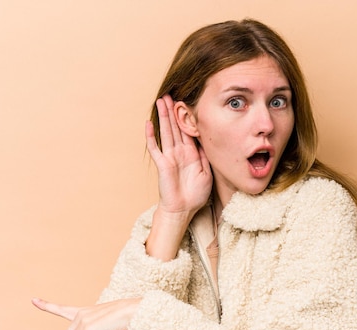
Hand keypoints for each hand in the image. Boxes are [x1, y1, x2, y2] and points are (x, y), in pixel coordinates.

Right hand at [147, 95, 212, 219]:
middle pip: (175, 126)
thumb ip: (205, 156)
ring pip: (166, 132)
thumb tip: (206, 140)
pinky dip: (151, 136)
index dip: (187, 117)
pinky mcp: (162, 164)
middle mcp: (179, 152)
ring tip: (161, 101)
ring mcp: (169, 157)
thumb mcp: (207, 172)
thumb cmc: (196, 194)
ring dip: (163, 116)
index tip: (186, 102)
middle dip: (173, 110)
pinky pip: (155, 148)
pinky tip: (149, 124)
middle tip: (170, 94)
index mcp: (192, 153)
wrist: (184, 209)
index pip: (188, 130)